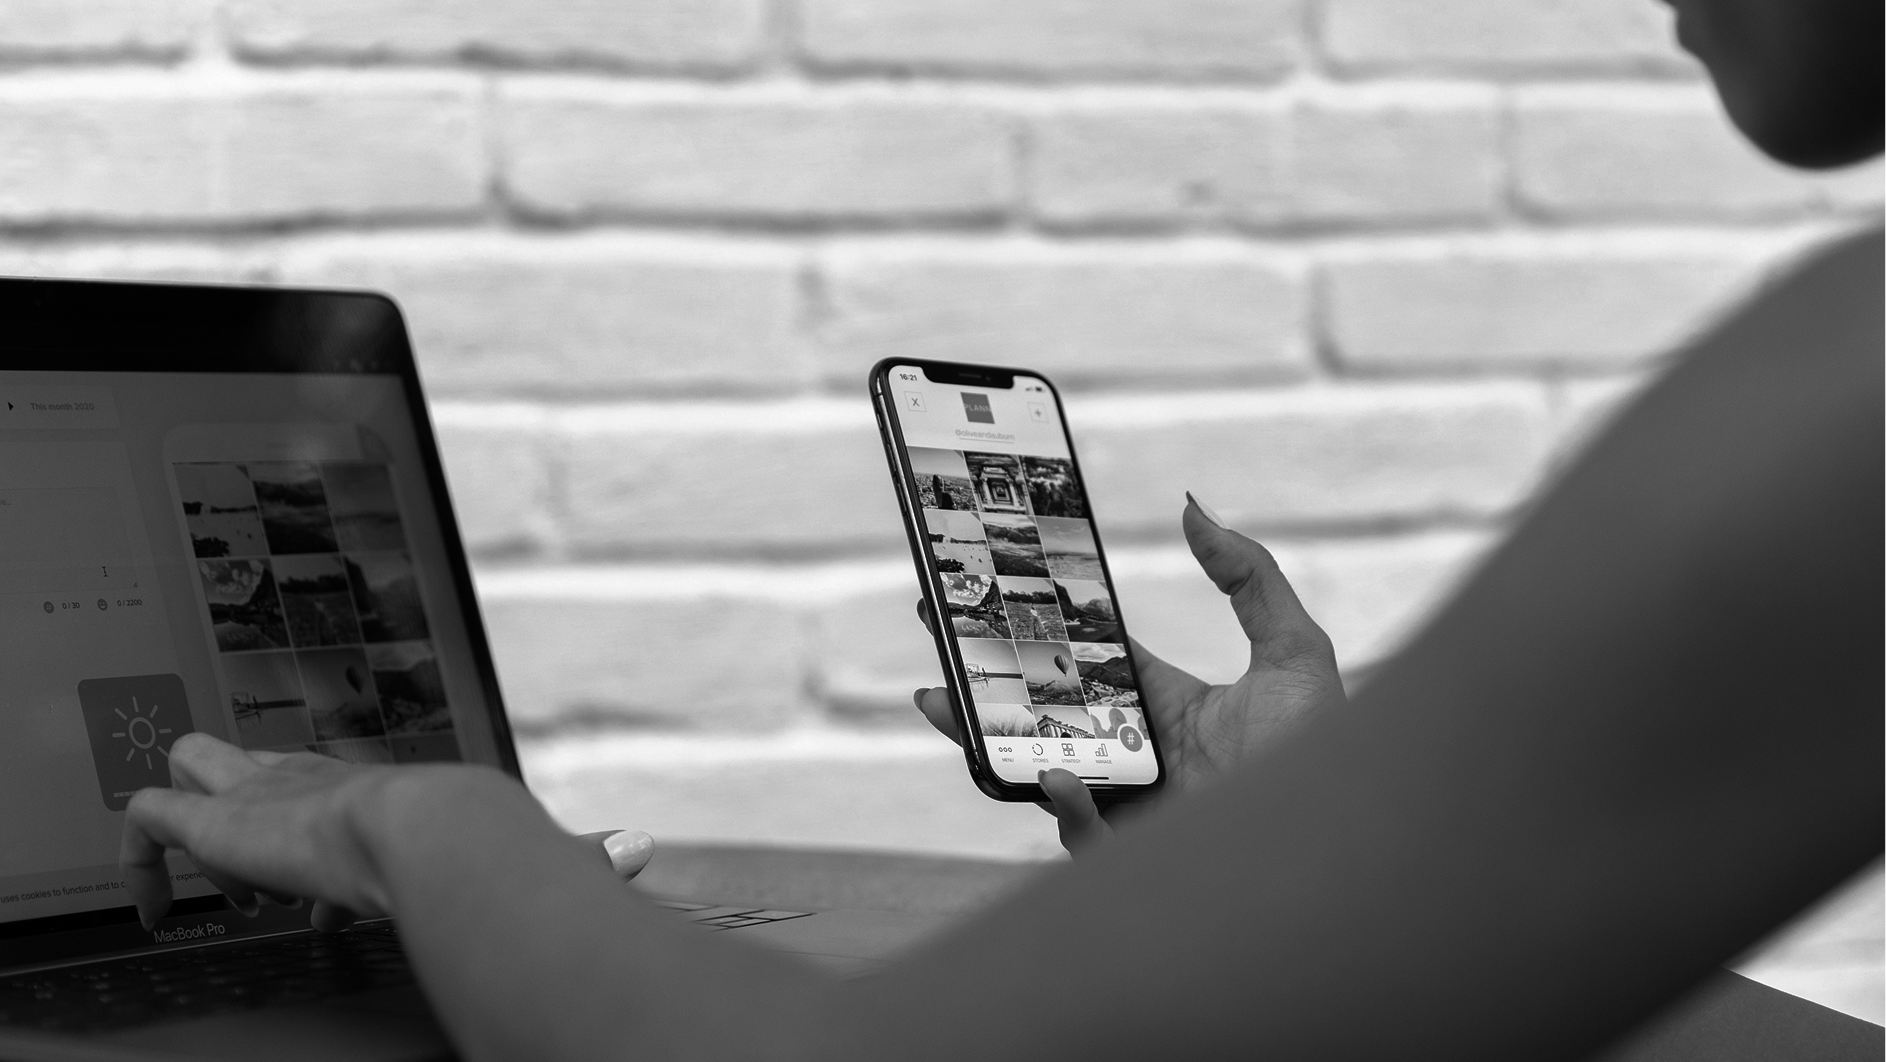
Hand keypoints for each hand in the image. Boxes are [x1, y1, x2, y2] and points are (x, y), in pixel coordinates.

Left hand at [120, 734, 652, 930]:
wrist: (441, 834)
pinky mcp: (219, 821)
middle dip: (238, 786)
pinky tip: (147, 900)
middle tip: (241, 837)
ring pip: (194, 767)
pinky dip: (139, 857)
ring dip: (189, 809)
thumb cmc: (486, 845)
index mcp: (375, 792)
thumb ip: (586, 854)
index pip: (330, 791)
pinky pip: (149, 818)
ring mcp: (264, 795)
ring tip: (192, 864)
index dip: (320, 826)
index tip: (328, 899)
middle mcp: (315, 782)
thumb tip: (643, 853)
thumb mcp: (535, 853)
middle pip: (254, 759)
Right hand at [913, 493, 1346, 854]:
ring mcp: (1125, 804)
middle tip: (935, 629)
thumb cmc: (1325, 752)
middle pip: (1038, 709)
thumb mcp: (1293, 650)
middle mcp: (1134, 755)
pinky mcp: (1128, 853)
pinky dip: (1063, 803)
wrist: (1345, 838)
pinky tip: (1057, 776)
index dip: (1033, 627)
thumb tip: (1192, 505)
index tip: (988, 590)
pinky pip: (1076, 829)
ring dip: (982, 735)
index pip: (1082, 660)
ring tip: (939, 696)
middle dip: (979, 675)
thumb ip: (1248, 574)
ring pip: (1033, 767)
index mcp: (1162, 705)